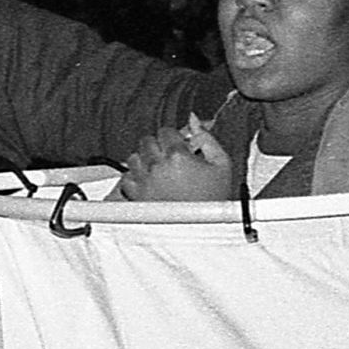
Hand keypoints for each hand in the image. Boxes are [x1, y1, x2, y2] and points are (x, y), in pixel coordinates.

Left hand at [118, 116, 234, 201]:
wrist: (202, 228)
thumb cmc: (213, 199)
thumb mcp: (222, 164)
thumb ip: (207, 138)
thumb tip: (193, 120)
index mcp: (177, 156)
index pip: (165, 131)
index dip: (173, 137)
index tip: (179, 146)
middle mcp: (156, 166)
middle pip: (147, 141)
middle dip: (158, 145)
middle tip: (170, 157)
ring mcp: (144, 180)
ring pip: (134, 157)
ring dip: (145, 159)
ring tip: (160, 170)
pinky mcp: (136, 195)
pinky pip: (126, 177)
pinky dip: (135, 177)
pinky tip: (149, 181)